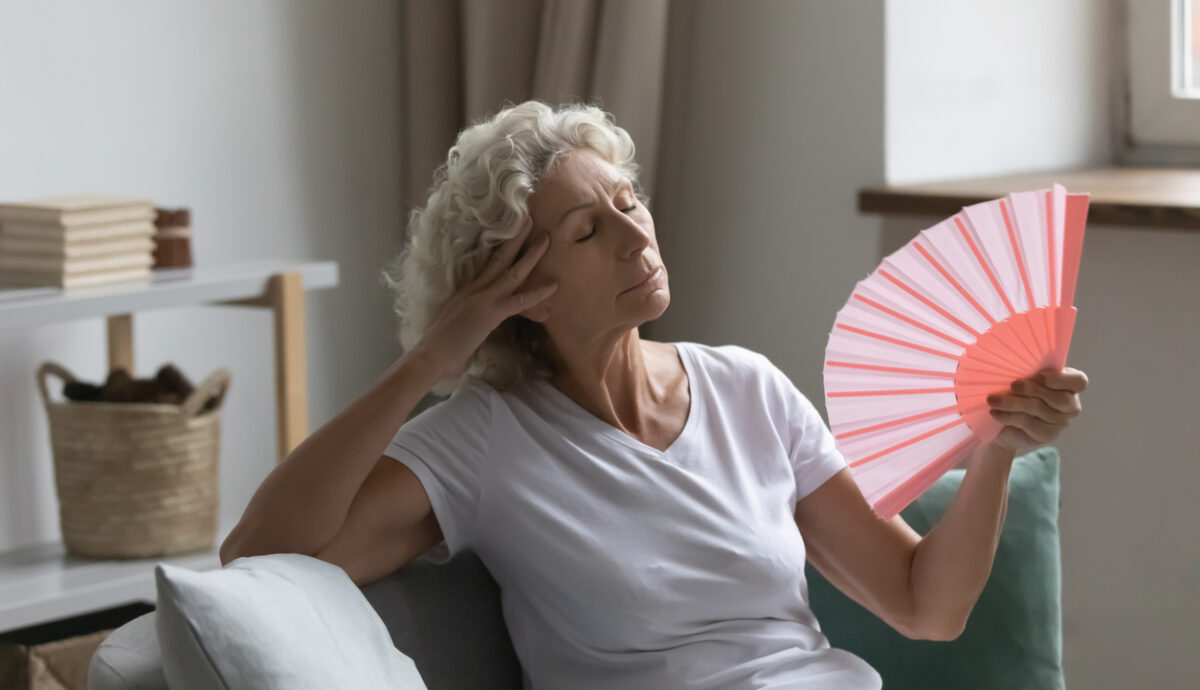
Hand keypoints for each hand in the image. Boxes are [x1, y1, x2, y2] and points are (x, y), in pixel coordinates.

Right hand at [411, 216, 557, 378]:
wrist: (430, 353)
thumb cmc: (439, 341)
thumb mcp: (455, 315)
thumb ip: (467, 306)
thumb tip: (476, 306)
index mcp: (466, 288)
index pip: (485, 261)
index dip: (499, 245)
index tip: (510, 231)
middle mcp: (475, 287)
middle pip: (499, 257)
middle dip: (516, 238)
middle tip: (530, 219)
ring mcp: (483, 298)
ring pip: (512, 271)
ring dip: (531, 254)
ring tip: (546, 239)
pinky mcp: (490, 313)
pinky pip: (519, 301)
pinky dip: (538, 293)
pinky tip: (553, 286)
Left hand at [986, 367, 1087, 453]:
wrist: (1001, 421)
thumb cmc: (1014, 391)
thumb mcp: (1022, 377)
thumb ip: (1027, 370)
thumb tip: (1013, 362)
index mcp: (1068, 384)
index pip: (1079, 381)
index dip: (1061, 379)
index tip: (1038, 375)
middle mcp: (1070, 404)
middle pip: (1061, 398)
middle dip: (1035, 390)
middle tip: (1013, 385)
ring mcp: (1060, 422)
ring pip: (1040, 410)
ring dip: (1013, 403)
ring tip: (992, 399)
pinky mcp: (1047, 435)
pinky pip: (1028, 424)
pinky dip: (1009, 416)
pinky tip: (995, 412)